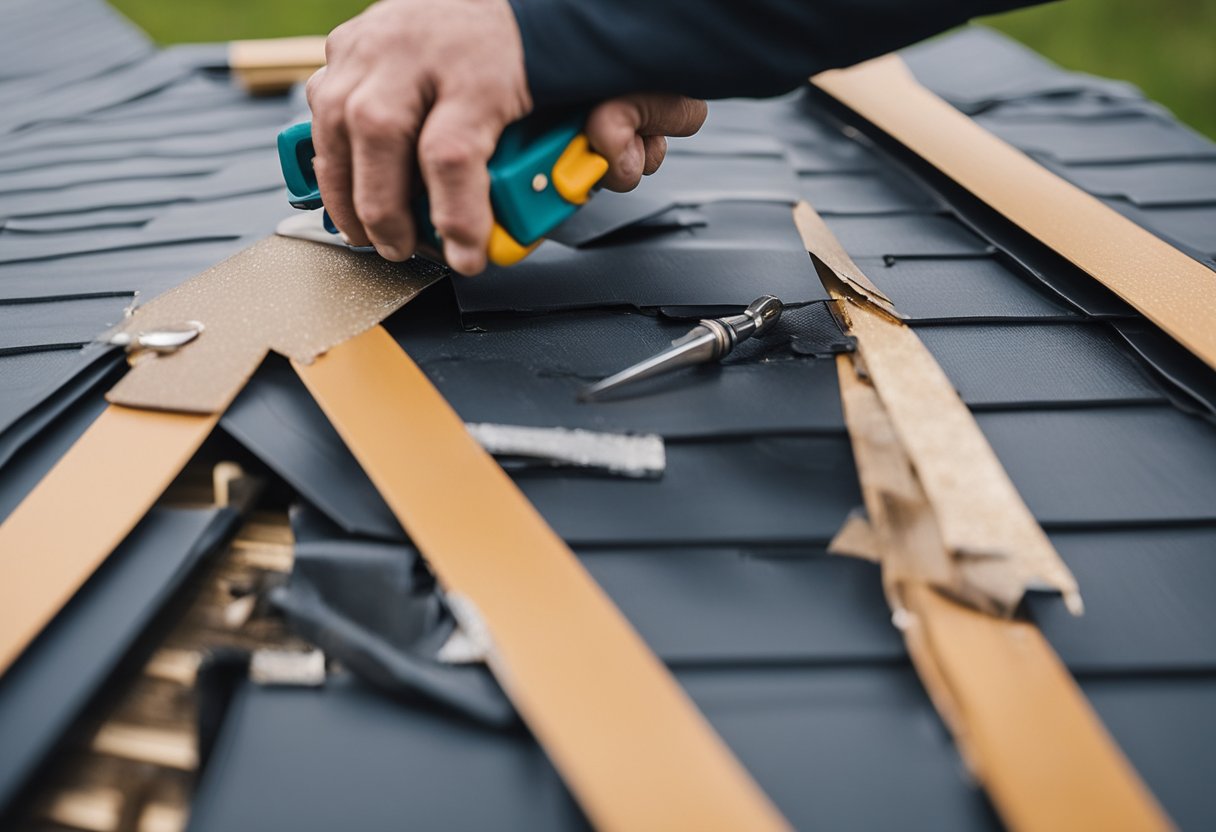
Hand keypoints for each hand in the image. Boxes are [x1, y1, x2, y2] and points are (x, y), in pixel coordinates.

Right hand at [308, 0, 705, 274]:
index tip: (467, 257)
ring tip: (370, 235)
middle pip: (380, 134)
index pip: (454, 152)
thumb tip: (607, 172)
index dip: (456, 216)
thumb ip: (605, 132)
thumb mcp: (585, 90)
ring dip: (345, 190)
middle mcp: (422, 45)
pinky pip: (324, 99)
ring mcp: (380, 38)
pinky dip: (329, 151)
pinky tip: (349, 188)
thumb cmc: (543, 44)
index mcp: (485, 62)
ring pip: (337, 117)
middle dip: (384, 209)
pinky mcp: (355, 40)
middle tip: (404, 250)